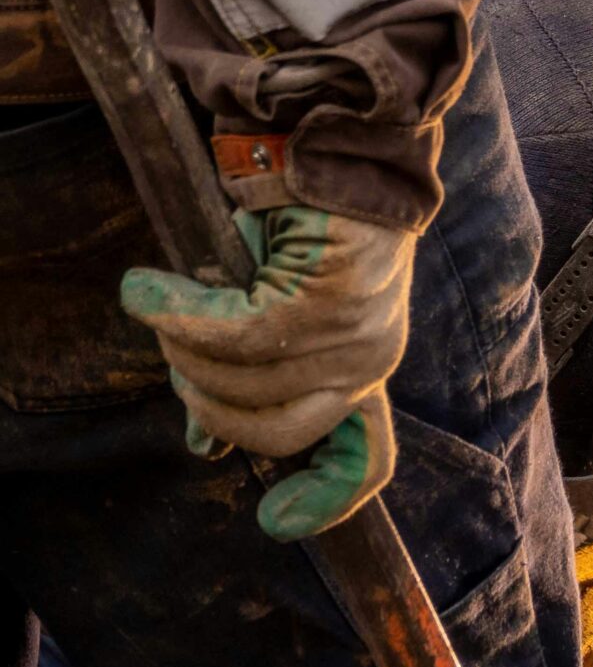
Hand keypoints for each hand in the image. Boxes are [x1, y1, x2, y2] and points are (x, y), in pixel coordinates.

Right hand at [119, 205, 410, 539]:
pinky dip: (176, 312)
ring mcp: (355, 337)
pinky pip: (231, 333)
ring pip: (240, 381)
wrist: (334, 145)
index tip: (275, 522)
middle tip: (177, 347)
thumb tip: (205, 446)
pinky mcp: (328, 302)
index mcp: (362, 372)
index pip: (365, 460)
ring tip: (166, 297)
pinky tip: (149, 288)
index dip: (325, 501)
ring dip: (182, 346)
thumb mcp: (272, 314)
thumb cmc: (297, 227)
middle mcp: (369, 364)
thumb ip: (250, 377)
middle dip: (205, 402)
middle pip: (272, 433)